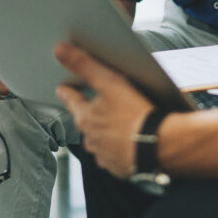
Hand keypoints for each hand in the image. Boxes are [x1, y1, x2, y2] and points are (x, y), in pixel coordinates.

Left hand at [53, 42, 154, 177]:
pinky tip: (131, 141)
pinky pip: (115, 155)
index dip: (67, 90)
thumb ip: (84, 65)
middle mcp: (90, 139)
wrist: (158, 146)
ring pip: (99, 140)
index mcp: (85, 118)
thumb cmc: (134, 114)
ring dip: (106, 132)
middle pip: (85, 121)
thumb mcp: (108, 83)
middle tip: (100, 103)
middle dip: (90, 112)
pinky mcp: (119, 167)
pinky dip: (120, 147)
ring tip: (121, 123)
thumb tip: (59, 50)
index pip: (70, 99)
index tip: (63, 87)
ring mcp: (104, 155)